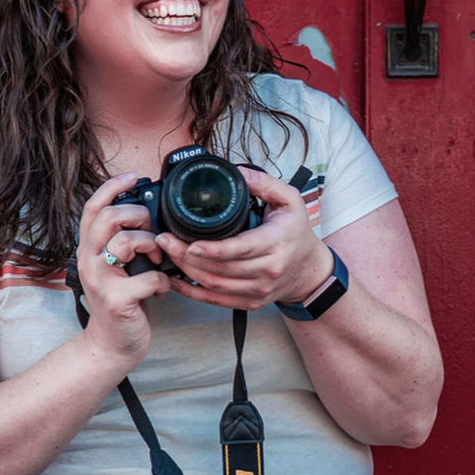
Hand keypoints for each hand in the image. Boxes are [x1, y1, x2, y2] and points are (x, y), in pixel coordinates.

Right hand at [75, 173, 170, 364]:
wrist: (111, 345)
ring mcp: (100, 280)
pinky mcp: (117, 300)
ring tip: (157, 261)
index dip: (112, 187)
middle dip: (139, 217)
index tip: (133, 177)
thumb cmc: (121, 301)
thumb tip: (152, 217)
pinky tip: (161, 290)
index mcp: (89, 248)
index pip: (92, 208)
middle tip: (151, 233)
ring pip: (126, 242)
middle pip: (109, 217)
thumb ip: (125, 242)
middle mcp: (88, 260)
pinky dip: (163, 282)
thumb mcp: (117, 266)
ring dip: (152, 246)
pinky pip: (149, 277)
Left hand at [155, 166, 334, 310]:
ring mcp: (258, 290)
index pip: (239, 249)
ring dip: (186, 271)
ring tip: (168, 253)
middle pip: (220, 268)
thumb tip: (237, 172)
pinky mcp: (250, 302)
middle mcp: (268, 270)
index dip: (211, 249)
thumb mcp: (290, 199)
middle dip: (186, 256)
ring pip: (214, 285)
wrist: (309, 270)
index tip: (189, 243)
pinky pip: (216, 300)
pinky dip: (192, 293)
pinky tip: (176, 280)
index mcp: (275, 243)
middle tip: (164, 240)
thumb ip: (264, 182)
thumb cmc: (297, 232)